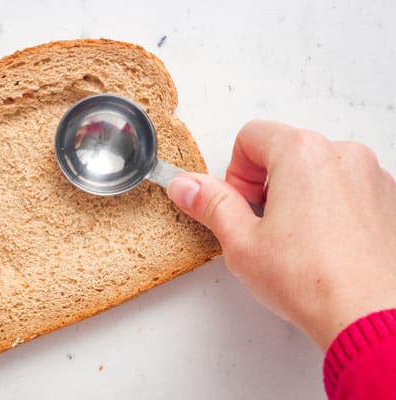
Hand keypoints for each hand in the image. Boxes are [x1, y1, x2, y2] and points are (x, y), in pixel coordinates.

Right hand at [167, 120, 395, 348]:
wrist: (370, 316)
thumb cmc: (312, 281)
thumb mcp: (241, 241)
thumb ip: (210, 203)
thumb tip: (186, 186)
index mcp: (302, 153)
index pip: (251, 136)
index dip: (236, 172)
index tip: (240, 204)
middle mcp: (342, 154)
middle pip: (285, 149)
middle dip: (265, 183)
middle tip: (262, 225)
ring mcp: (371, 176)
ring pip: (317, 169)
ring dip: (297, 194)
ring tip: (293, 240)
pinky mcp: (388, 200)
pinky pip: (345, 188)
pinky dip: (328, 206)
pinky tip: (321, 245)